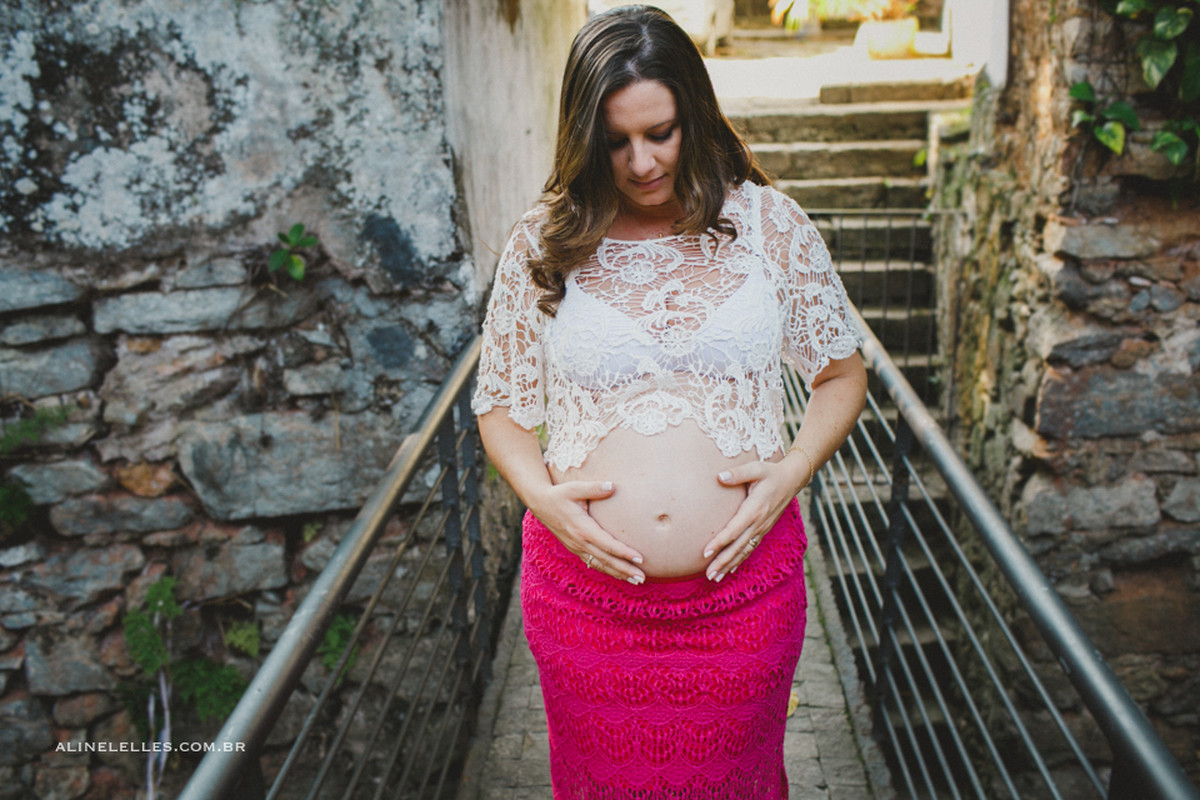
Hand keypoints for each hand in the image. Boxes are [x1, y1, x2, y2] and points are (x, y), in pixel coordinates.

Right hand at [529, 480, 645, 583]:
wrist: (540, 503)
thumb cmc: (559, 494)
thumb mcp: (575, 488)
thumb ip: (594, 488)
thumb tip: (613, 486)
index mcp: (582, 529)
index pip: (607, 544)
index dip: (624, 553)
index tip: (639, 558)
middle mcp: (580, 542)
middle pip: (606, 560)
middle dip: (625, 570)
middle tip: (642, 578)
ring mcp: (576, 547)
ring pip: (600, 565)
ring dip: (618, 573)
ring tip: (636, 581)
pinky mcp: (575, 548)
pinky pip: (593, 562)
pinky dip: (607, 570)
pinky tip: (619, 574)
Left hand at [701, 459, 805, 581]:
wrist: (792, 480)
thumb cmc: (771, 473)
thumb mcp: (756, 468)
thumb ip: (738, 473)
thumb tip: (719, 477)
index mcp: (754, 509)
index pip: (733, 530)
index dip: (719, 542)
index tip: (705, 553)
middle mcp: (758, 523)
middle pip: (738, 547)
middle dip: (723, 562)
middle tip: (708, 575)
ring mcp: (762, 528)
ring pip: (744, 551)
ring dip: (729, 565)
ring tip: (715, 578)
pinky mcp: (763, 530)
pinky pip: (750, 548)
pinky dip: (740, 560)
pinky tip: (731, 569)